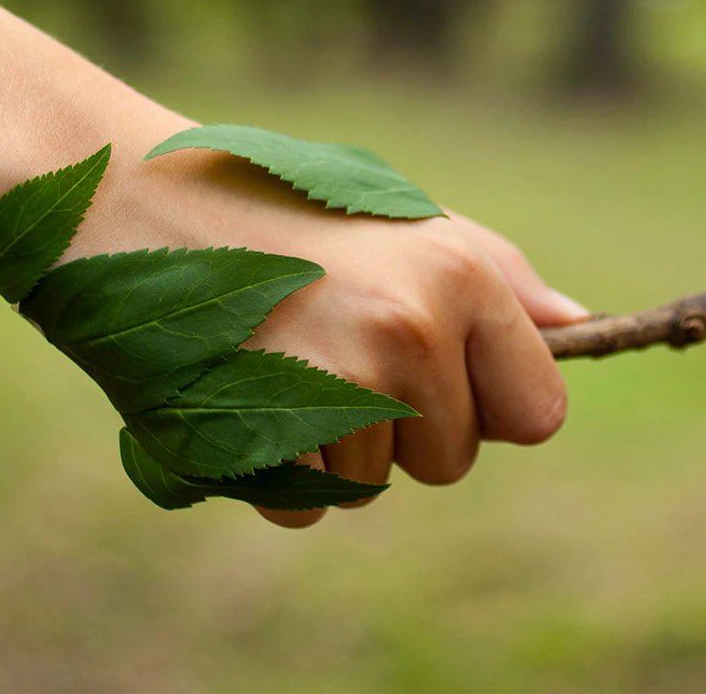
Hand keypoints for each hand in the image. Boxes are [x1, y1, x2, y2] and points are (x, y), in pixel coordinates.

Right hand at [74, 120, 589, 526]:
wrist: (124, 197)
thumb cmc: (271, 201)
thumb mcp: (395, 215)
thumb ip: (493, 275)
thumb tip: (580, 325)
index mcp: (457, 276)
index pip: (539, 413)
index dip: (489, 405)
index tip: (439, 374)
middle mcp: (408, 332)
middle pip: (451, 462)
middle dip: (403, 429)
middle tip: (331, 347)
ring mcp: (335, 389)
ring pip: (374, 487)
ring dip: (331, 447)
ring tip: (276, 358)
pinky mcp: (264, 437)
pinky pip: (305, 508)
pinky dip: (275, 474)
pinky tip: (241, 393)